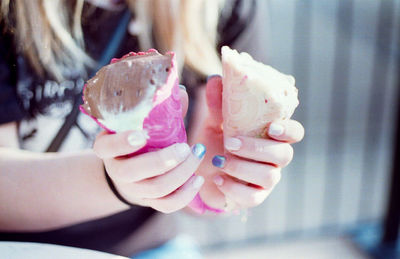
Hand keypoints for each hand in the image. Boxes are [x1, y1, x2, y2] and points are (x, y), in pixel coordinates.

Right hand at [93, 87, 205, 213]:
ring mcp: (133, 189)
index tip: (141, 135)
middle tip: (185, 147)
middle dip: (162, 161)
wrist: (131, 168)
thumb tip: (179, 91)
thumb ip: (159, 108)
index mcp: (107, 148)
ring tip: (197, 155)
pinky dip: (185, 194)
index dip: (120, 143)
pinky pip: (167, 205)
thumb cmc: (140, 137)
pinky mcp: (149, 201)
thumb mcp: (141, 122)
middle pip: (134, 172)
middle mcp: (117, 171)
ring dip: (180, 173)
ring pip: (155, 189)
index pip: (105, 147)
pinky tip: (198, 179)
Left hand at [195, 76, 303, 210]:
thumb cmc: (216, 144)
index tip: (272, 127)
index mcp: (271, 137)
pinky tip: (217, 178)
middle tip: (231, 143)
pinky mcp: (253, 197)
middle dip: (257, 149)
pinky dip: (233, 188)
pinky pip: (252, 198)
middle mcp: (274, 159)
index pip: (295, 133)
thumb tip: (215, 79)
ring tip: (219, 160)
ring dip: (243, 168)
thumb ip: (218, 104)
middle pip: (284, 155)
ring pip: (269, 177)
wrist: (202, 173)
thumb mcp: (214, 122)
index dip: (289, 131)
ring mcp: (265, 180)